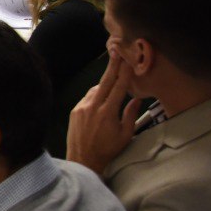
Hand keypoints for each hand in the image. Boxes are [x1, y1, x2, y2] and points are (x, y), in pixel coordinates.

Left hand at [67, 50, 141, 174]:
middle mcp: (93, 106)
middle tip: (116, 51)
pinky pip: (87, 97)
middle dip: (112, 66)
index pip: (119, 86)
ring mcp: (81, 107)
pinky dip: (95, 94)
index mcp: (108, 112)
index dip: (124, 72)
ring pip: (95, 89)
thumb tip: (136, 98)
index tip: (128, 59)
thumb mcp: (126, 134)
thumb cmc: (108, 149)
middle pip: (105, 81)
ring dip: (104, 84)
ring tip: (113, 79)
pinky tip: (101, 97)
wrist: (82, 159)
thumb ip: (131, 114)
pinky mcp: (74, 110)